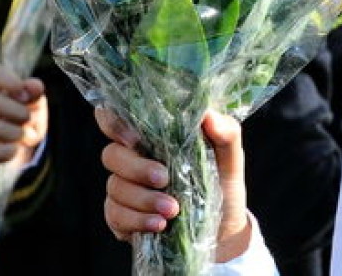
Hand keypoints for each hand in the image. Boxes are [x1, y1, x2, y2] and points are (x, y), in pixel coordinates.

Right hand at [0, 62, 47, 173]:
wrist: (15, 149)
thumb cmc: (22, 118)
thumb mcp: (34, 104)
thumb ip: (35, 93)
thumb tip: (34, 87)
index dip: (9, 79)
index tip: (23, 92)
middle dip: (19, 112)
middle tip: (28, 118)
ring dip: (17, 133)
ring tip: (23, 135)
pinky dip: (12, 150)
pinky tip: (14, 148)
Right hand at [97, 108, 251, 262]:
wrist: (222, 225)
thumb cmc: (220, 182)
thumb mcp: (229, 156)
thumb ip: (224, 133)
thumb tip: (208, 115)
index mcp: (153, 136)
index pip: (116, 119)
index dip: (114, 123)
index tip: (135, 137)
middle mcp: (132, 159)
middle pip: (111, 155)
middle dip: (137, 168)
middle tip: (164, 179)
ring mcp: (123, 188)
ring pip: (115, 187)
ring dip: (143, 199)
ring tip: (173, 209)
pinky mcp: (120, 217)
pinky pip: (115, 216)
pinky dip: (138, 220)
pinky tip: (159, 224)